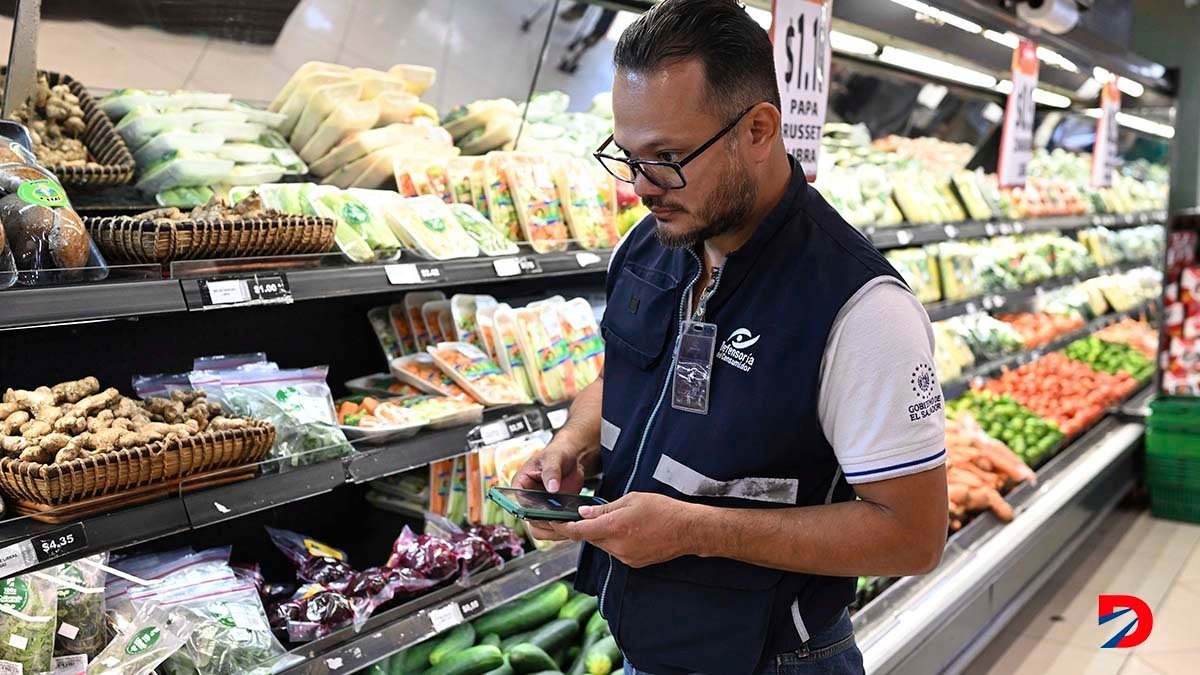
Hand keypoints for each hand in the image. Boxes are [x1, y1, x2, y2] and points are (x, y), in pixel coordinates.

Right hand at [514, 435, 587, 541]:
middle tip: (562, 521)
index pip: (519, 503)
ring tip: (569, 524)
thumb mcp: (554, 458)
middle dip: (546, 522)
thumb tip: (551, 488)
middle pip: (530, 519)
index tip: (545, 513)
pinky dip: (562, 529)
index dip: (531, 511)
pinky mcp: (552, 513)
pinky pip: (553, 527)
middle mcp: (527, 499)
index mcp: (520, 484)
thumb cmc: (558, 453)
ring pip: (541, 528)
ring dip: (554, 530)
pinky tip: (574, 523)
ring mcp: (539, 507)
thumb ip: (552, 471)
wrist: (572, 458)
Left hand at [562, 492, 701, 567]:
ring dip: (599, 533)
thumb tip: (584, 513)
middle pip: (589, 538)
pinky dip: (613, 540)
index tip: (548, 523)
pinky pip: (615, 550)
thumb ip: (604, 508)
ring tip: (609, 520)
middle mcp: (616, 546)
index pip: (578, 531)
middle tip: (568, 519)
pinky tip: (626, 530)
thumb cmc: (663, 510)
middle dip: (579, 528)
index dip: (560, 527)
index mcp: (613, 528)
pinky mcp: (633, 562)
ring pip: (602, 544)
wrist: (688, 530)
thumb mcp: (631, 499)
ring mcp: (625, 557)